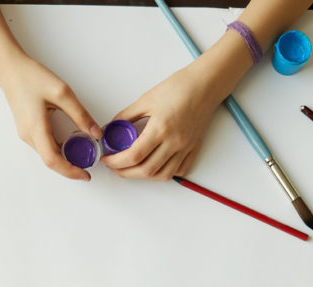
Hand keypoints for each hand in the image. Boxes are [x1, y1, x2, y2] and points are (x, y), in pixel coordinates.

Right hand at [0, 56, 101, 180]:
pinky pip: (44, 147)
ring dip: (64, 158)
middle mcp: (28, 135)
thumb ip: (80, 115)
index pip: (52, 160)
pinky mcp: (27, 130)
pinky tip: (70, 142)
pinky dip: (58, 150)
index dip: (69, 171)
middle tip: (88, 162)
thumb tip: (95, 133)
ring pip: (47, 155)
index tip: (85, 175)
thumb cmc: (32, 77)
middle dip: (70, 167)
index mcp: (35, 127)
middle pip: (50, 161)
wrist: (11, 69)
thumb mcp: (62, 93)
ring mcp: (26, 134)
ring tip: (82, 151)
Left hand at [102, 62, 225, 180]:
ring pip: (162, 175)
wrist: (205, 85)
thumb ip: (125, 117)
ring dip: (144, 176)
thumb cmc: (178, 88)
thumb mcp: (146, 99)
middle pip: (146, 170)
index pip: (134, 155)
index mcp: (160, 128)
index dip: (116, 162)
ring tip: (131, 169)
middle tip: (114, 167)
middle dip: (125, 172)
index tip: (107, 159)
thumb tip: (109, 129)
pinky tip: (154, 166)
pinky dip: (164, 173)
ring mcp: (185, 148)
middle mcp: (174, 142)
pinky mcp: (193, 149)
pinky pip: (178, 171)